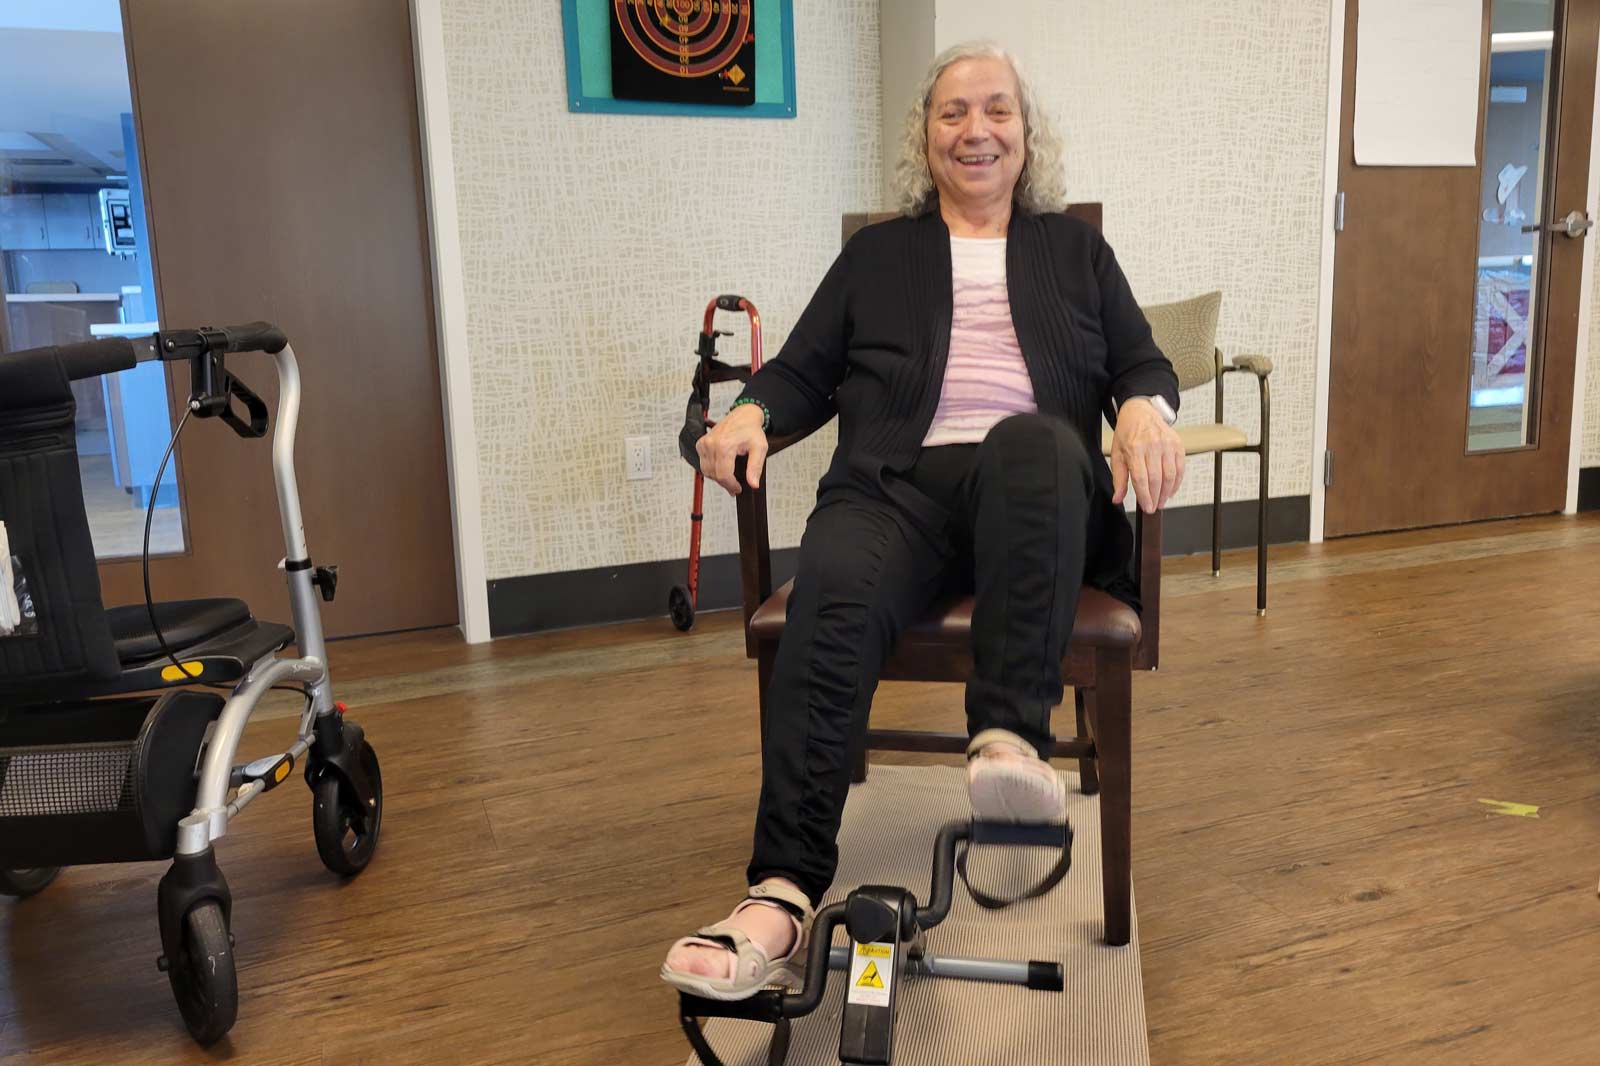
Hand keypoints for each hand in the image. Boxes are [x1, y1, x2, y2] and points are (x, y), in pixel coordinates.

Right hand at [696, 402, 768, 494]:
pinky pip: (703, 464)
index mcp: (724, 445)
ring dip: (717, 477)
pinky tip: (722, 467)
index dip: (731, 486)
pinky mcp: (701, 444)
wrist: (743, 416)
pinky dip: (711, 469)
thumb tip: (753, 484)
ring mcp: (704, 443)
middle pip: (714, 475)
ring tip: (730, 477)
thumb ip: (755, 467)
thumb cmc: (751, 430)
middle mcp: (711, 444)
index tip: (737, 489)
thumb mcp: (759, 448)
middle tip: (735, 485)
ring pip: (706, 471)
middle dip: (725, 483)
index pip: (723, 475)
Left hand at [1110, 399, 1184, 513]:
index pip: (1141, 478)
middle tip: (1154, 507)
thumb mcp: (1117, 454)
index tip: (1147, 507)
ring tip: (1161, 501)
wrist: (1140, 412)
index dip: (1145, 496)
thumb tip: (1117, 498)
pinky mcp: (1177, 444)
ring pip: (1170, 474)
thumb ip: (1118, 479)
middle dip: (1156, 497)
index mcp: (1135, 448)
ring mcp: (1167, 444)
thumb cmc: (1127, 433)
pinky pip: (1180, 467)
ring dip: (1167, 492)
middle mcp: (1152, 445)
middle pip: (1156, 478)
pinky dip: (1177, 482)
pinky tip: (1171, 490)